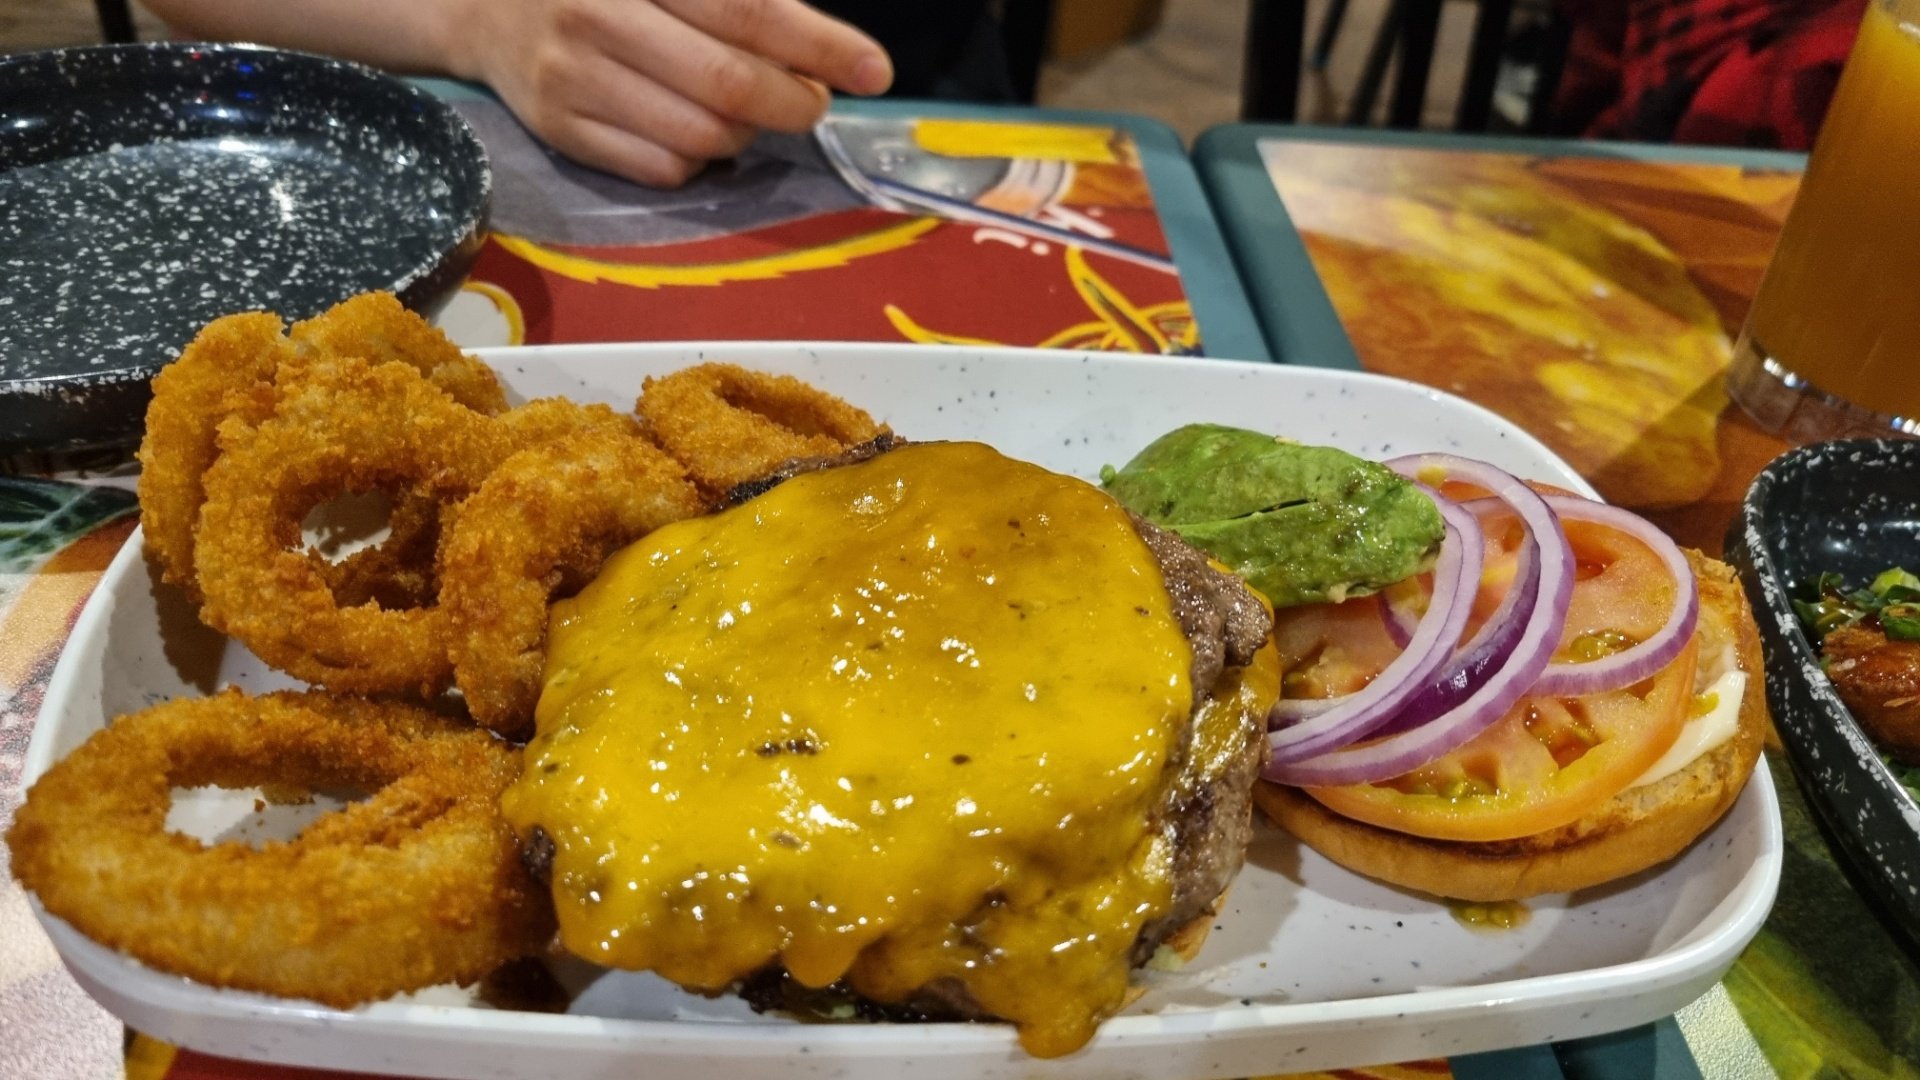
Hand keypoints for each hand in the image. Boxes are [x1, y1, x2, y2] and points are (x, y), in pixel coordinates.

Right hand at [450, 0, 892, 186]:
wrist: (483, 1)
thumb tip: (818, 52)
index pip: (749, 10)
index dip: (822, 46)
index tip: (874, 72)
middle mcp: (597, 16)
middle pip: (730, 86)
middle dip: (793, 103)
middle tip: (813, 102)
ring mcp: (572, 79)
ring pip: (702, 136)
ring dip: (748, 133)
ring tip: (750, 110)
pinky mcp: (559, 131)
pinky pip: (664, 168)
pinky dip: (700, 157)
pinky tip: (697, 129)